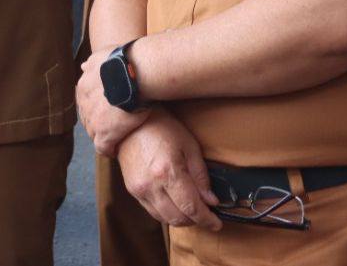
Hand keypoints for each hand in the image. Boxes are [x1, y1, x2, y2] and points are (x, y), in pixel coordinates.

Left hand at [77, 47, 150, 155]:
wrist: (134, 72)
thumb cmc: (122, 61)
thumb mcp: (101, 56)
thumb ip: (92, 64)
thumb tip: (83, 67)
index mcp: (83, 87)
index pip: (86, 102)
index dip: (96, 108)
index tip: (106, 110)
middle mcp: (84, 104)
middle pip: (88, 118)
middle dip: (98, 121)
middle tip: (111, 125)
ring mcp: (93, 120)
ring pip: (94, 133)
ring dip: (103, 135)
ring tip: (114, 138)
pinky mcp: (105, 133)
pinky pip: (103, 147)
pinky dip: (109, 149)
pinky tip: (115, 150)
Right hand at [117, 108, 221, 230]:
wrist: (129, 123)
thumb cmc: (162, 128)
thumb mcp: (189, 146)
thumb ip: (201, 176)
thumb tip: (211, 201)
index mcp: (167, 172)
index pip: (191, 208)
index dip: (207, 219)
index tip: (217, 223)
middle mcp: (151, 185)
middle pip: (178, 218)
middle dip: (195, 220)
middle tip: (207, 215)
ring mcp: (138, 189)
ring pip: (164, 218)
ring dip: (181, 218)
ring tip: (191, 209)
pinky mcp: (131, 190)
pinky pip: (152, 211)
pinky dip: (167, 212)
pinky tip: (175, 203)